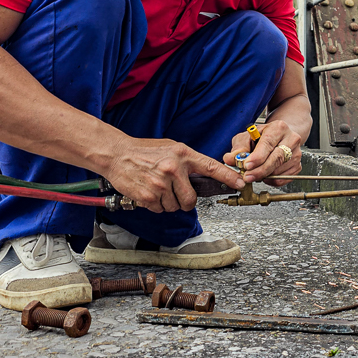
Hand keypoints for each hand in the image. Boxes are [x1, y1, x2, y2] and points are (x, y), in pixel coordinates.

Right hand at [104, 138, 244, 212]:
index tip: (240, 182)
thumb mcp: (171, 148)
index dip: (228, 177)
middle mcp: (174, 168)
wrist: (117, 154)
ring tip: (157, 187)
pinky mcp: (149, 196)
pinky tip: (148, 191)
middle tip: (174, 193)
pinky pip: (160, 209)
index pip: (211, 167)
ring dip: (167, 202)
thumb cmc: (144, 151)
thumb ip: (188, 161)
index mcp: (183, 154)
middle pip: (191, 199)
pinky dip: (155, 205)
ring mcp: (161, 183)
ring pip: (175, 207)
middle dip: (185, 201)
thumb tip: (204, 175)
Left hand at [223, 121, 302, 185]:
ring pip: (279, 170)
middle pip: (276, 158)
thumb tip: (230, 159)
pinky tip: (265, 174)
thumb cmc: (263, 136)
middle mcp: (291, 139)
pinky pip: (284, 178)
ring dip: (264, 176)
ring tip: (255, 172)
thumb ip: (239, 147)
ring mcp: (296, 153)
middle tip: (247, 177)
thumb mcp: (248, 136)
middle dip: (260, 170)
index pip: (268, 143)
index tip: (247, 166)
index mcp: (278, 128)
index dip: (257, 157)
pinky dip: (272, 180)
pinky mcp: (298, 166)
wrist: (280, 136)